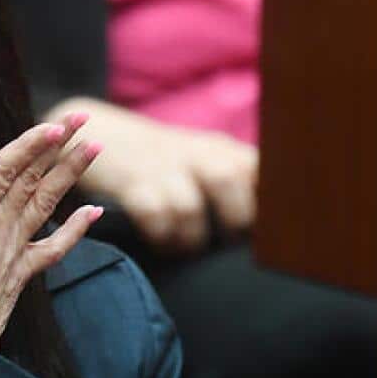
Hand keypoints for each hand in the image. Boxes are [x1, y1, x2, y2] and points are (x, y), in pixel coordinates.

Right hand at [0, 114, 102, 352]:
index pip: (3, 172)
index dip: (28, 147)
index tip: (53, 126)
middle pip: (32, 180)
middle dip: (58, 148)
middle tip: (81, 119)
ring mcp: (15, 250)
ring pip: (47, 204)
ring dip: (70, 175)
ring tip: (93, 148)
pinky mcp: (23, 271)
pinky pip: (55, 247)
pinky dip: (77, 229)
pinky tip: (95, 212)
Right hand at [49, 98, 257, 253]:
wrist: (100, 131)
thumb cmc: (163, 160)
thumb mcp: (204, 160)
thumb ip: (239, 183)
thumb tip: (277, 228)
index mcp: (223, 149)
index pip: (262, 169)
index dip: (272, 201)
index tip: (273, 230)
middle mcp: (196, 152)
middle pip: (228, 180)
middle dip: (233, 221)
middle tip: (227, 241)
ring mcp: (161, 165)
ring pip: (189, 206)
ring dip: (191, 238)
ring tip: (187, 247)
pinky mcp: (130, 181)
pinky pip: (153, 214)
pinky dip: (161, 236)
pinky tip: (162, 241)